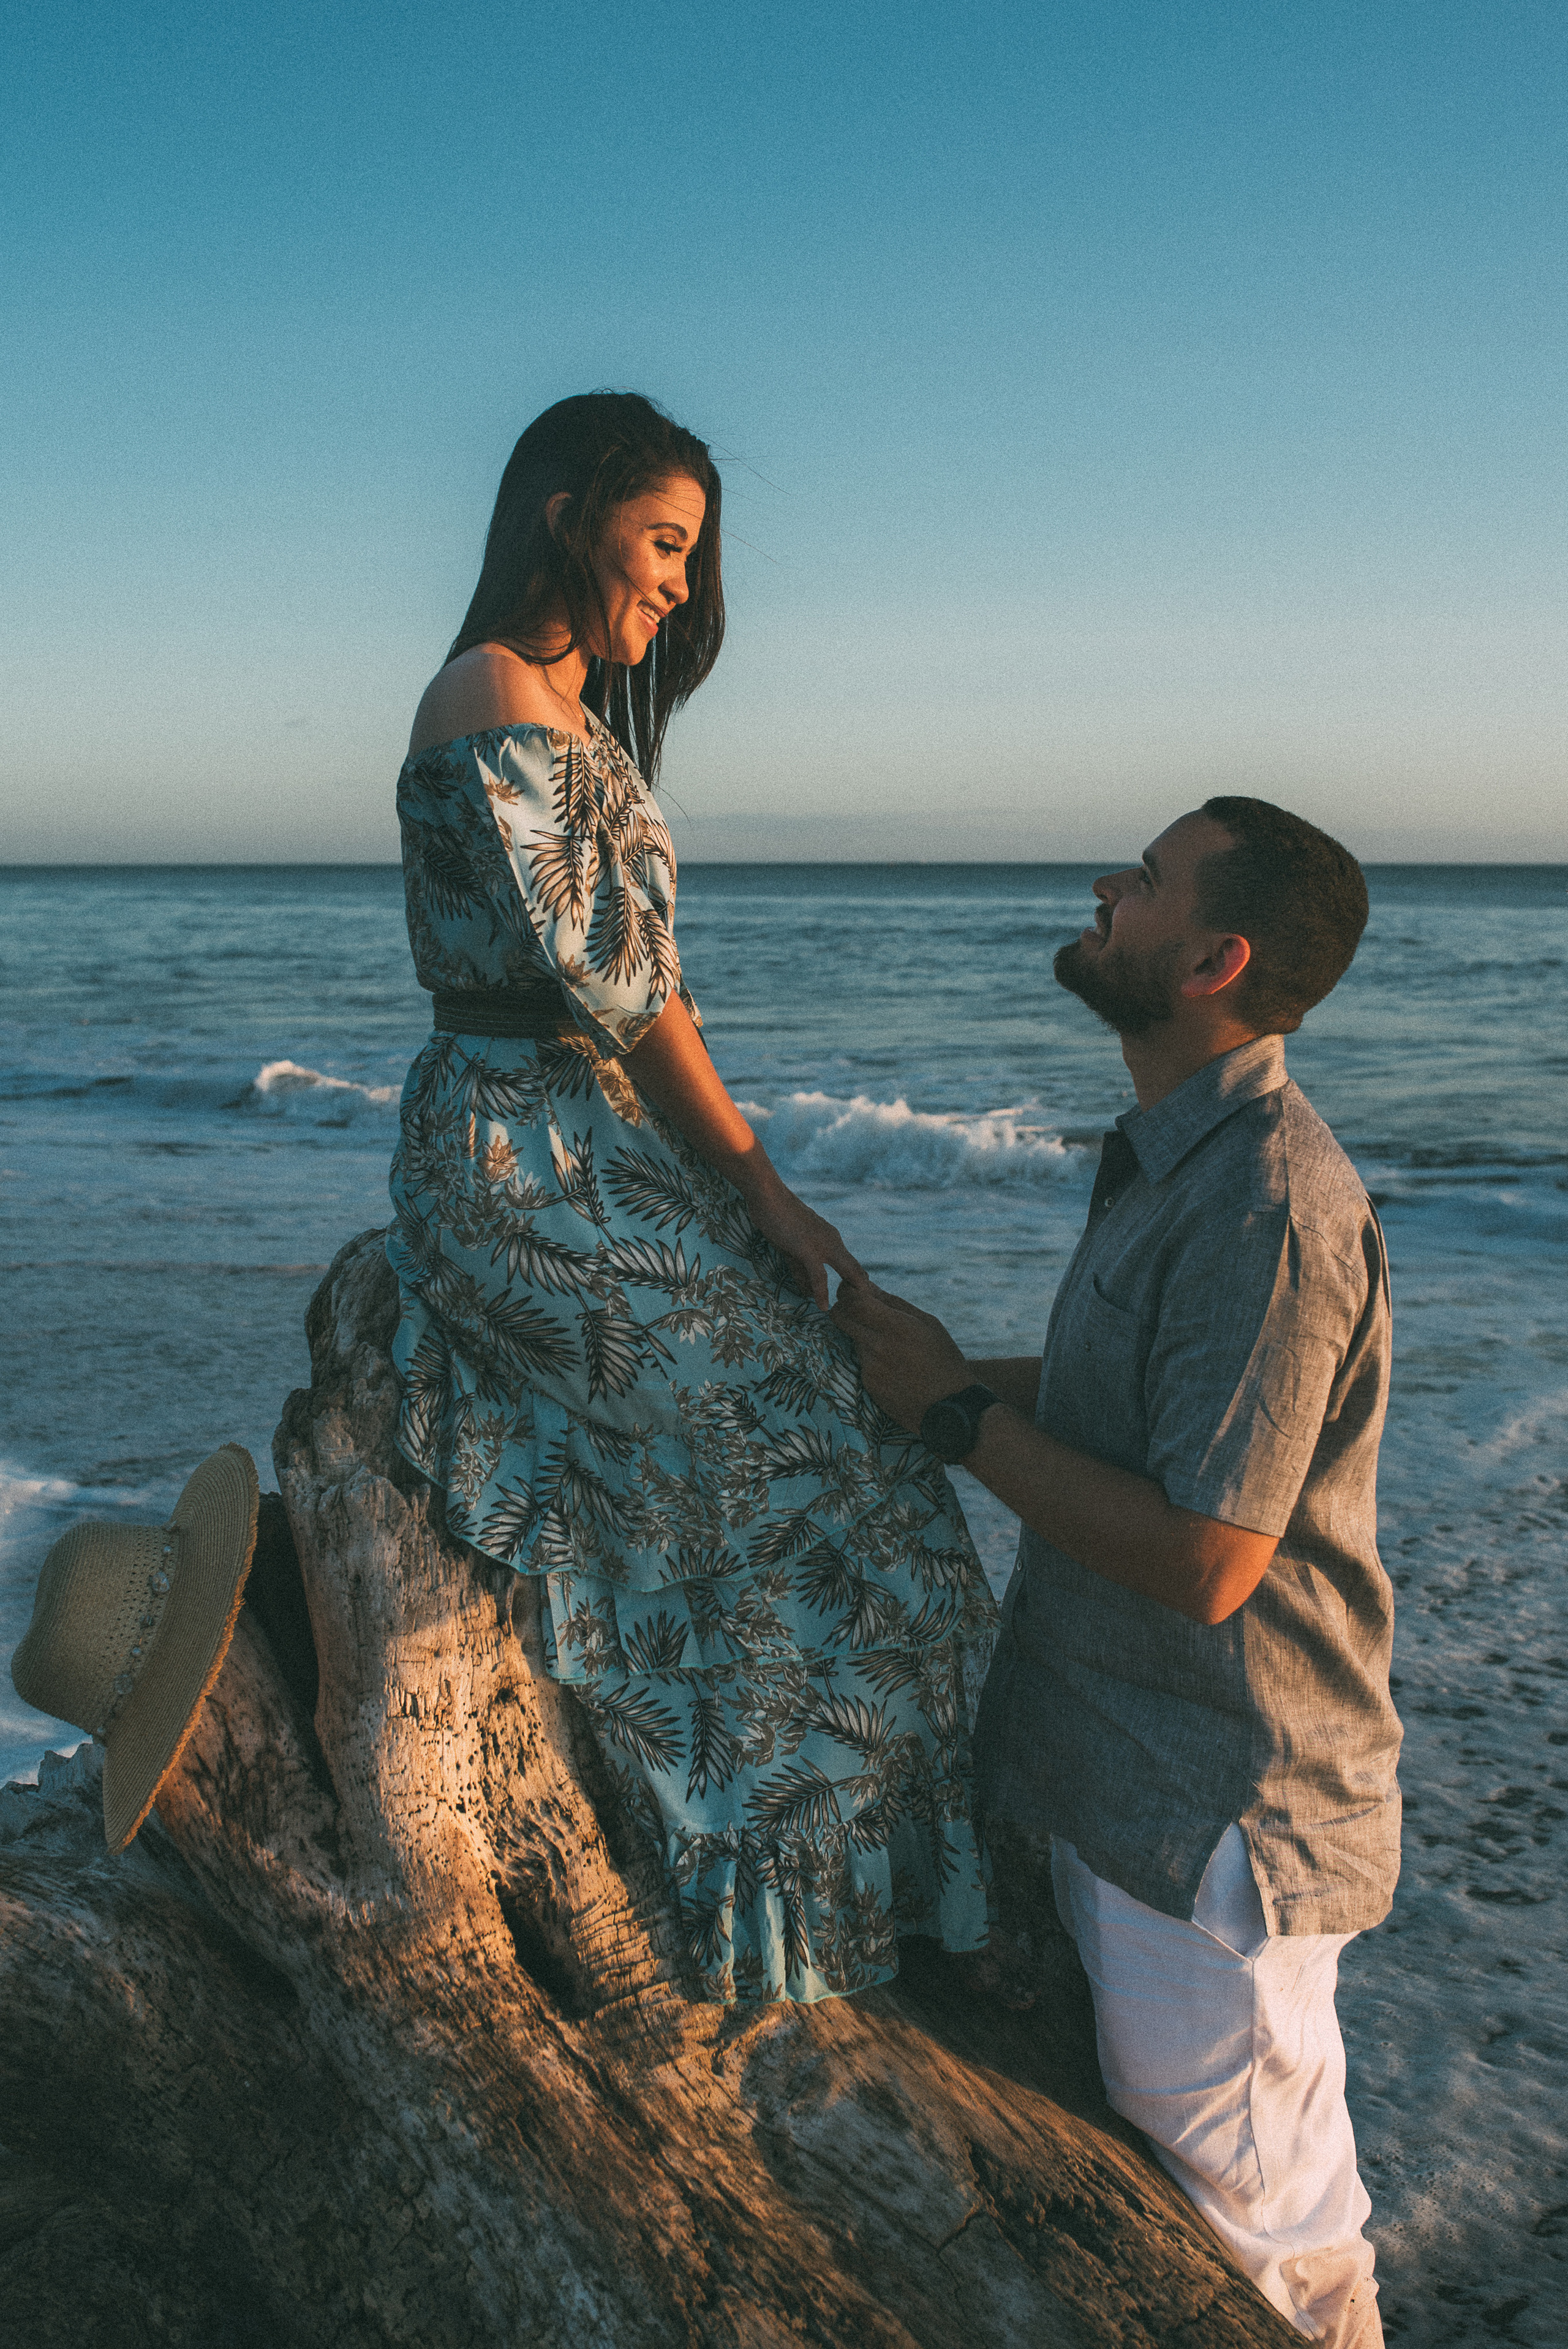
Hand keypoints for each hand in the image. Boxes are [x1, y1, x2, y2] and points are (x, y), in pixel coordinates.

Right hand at [743, 1172, 868, 1310]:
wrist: (768, 1196)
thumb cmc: (777, 1217)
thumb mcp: (792, 1246)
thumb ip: (801, 1268)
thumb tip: (808, 1291)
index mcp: (831, 1239)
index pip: (850, 1265)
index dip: (855, 1284)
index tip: (855, 1303)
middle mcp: (832, 1241)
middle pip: (854, 1270)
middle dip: (859, 1291)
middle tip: (860, 1312)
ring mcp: (822, 1245)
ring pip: (845, 1271)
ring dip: (847, 1294)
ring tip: (848, 1314)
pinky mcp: (807, 1249)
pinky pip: (819, 1276)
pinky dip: (821, 1293)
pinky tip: (822, 1306)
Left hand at [829, 1283, 969, 1431]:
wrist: (950, 1406)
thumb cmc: (944, 1359)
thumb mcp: (928, 1324)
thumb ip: (894, 1303)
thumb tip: (867, 1285)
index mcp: (896, 1327)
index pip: (853, 1301)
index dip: (847, 1291)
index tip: (851, 1289)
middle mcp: (878, 1346)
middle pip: (840, 1318)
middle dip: (843, 1308)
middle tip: (855, 1308)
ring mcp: (870, 1367)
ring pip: (852, 1339)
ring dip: (862, 1335)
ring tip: (890, 1345)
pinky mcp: (868, 1384)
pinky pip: (861, 1361)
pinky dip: (871, 1357)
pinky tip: (893, 1366)